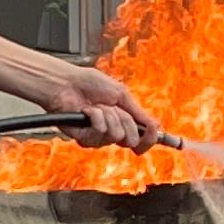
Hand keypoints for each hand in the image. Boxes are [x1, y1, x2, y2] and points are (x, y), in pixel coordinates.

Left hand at [40, 63, 155, 152]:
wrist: (67, 83)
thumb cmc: (89, 84)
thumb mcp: (122, 94)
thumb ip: (139, 113)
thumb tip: (156, 127)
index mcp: (123, 122)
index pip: (142, 140)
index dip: (149, 138)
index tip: (152, 130)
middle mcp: (112, 132)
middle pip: (132, 140)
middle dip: (126, 120)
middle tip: (113, 107)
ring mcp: (98, 137)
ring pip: (116, 136)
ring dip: (108, 116)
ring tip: (96, 106)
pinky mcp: (84, 139)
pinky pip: (100, 133)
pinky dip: (95, 117)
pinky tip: (87, 111)